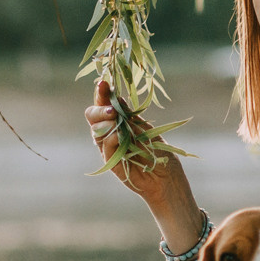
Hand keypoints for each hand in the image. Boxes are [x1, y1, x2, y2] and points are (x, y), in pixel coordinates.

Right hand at [84, 80, 202, 249]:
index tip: (103, 82)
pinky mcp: (111, 163)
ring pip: (96, 131)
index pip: (104, 104)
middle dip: (98, 107)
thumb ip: (130, 115)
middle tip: (111, 107)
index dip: (102, 93)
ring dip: (104, 122)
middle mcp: (109, 133)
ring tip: (114, 117)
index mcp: (118, 122)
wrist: (167, 178)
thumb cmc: (159, 152)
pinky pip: (105, 148)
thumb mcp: (146, 128)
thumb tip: (117, 95)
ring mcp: (108, 148)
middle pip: (92, 116)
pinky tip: (117, 134)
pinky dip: (110, 139)